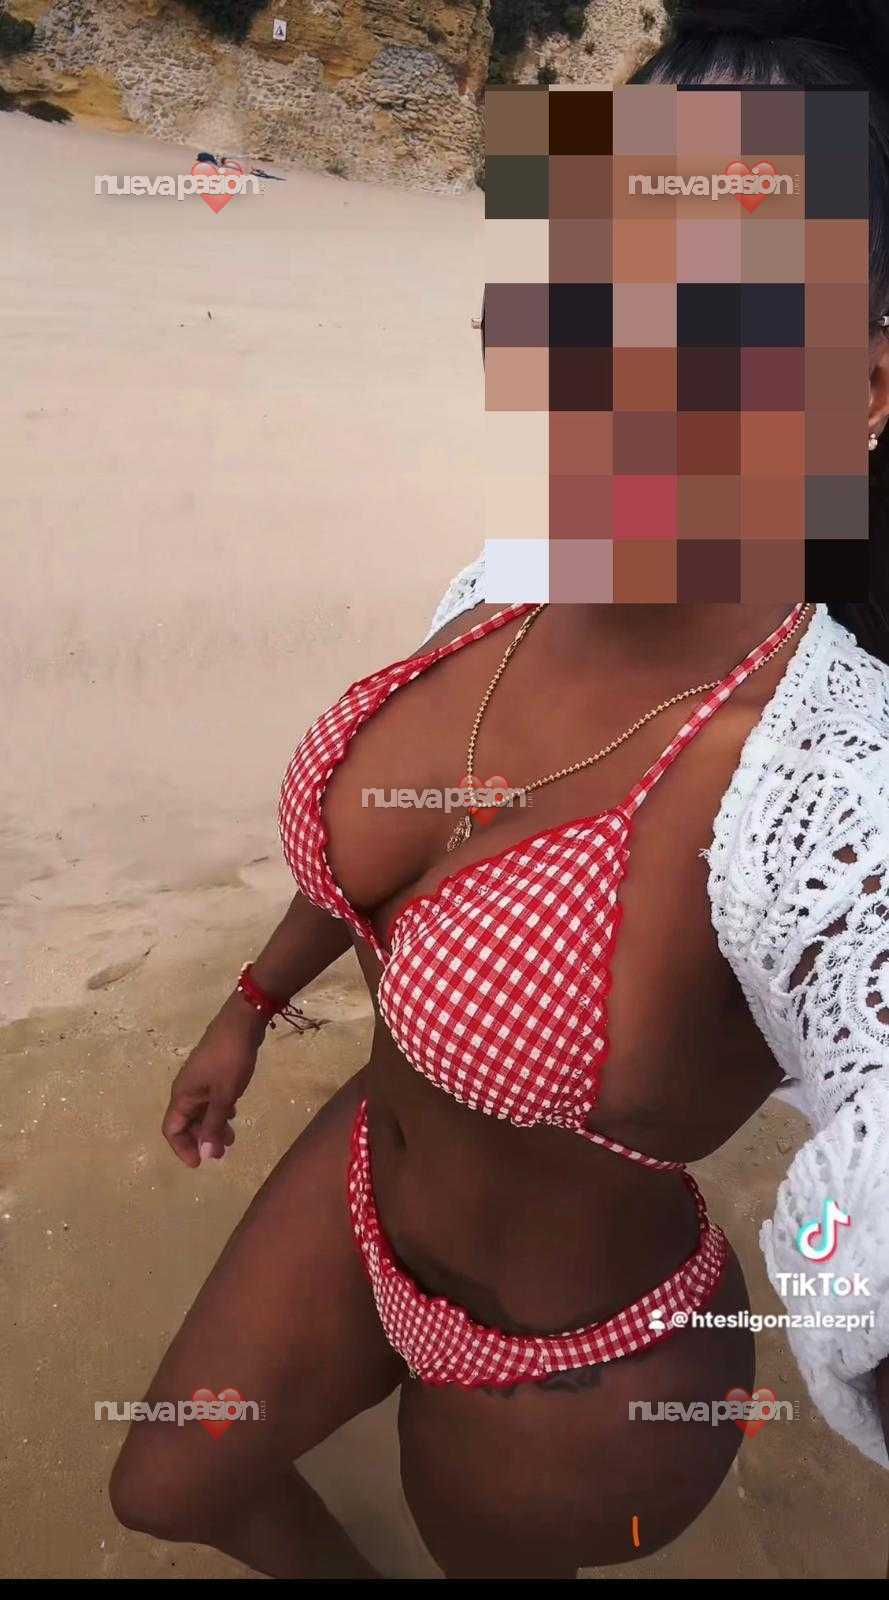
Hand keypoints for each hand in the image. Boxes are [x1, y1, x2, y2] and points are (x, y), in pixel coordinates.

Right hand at [162, 993, 265, 1167]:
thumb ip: (214, 1125)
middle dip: (202, 1139)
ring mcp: (200, 1080)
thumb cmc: (230, 1060)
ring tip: (232, 1138)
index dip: (182, 1148)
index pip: (172, 1129)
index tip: (200, 1163)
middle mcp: (186, 1089)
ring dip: (213, 1126)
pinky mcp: (212, 1073)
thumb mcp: (224, 1096)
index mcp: (182, 1095)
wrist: (242, 1023)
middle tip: (223, 1153)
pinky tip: (234, 1113)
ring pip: (201, 1111)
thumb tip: (206, 1156)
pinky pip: (210, 1099)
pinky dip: (220, 1110)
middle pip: (186, 1122)